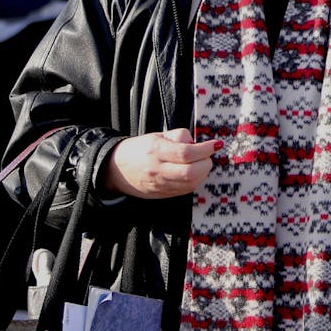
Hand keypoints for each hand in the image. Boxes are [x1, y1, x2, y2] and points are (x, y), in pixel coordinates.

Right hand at [102, 128, 222, 198]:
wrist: (116, 170)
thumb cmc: (139, 149)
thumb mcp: (158, 136)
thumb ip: (179, 136)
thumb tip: (198, 143)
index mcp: (156, 150)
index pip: (186, 153)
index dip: (205, 149)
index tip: (214, 144)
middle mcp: (158, 169)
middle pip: (191, 172)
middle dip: (206, 163)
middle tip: (207, 155)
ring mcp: (161, 185)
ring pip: (191, 183)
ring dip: (202, 172)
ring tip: (199, 162)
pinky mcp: (163, 195)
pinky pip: (186, 190)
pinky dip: (195, 181)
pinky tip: (193, 173)